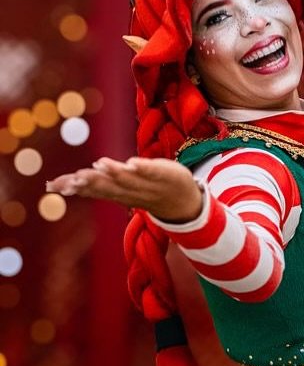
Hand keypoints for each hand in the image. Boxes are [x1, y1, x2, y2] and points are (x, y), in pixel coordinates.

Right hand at [46, 156, 203, 222]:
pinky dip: (144, 168)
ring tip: (100, 164)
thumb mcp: (117, 189)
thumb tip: (62, 182)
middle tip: (75, 177)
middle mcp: (131, 191)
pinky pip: (154, 172)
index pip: (95, 190)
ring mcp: (149, 185)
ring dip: (115, 173)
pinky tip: (132, 162)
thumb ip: (92, 185)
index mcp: (118, 193)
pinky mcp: (166, 176)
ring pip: (130, 180)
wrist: (182, 202)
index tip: (58, 184)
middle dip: (92, 181)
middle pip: (110, 186)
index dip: (77, 187)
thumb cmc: (142, 190)